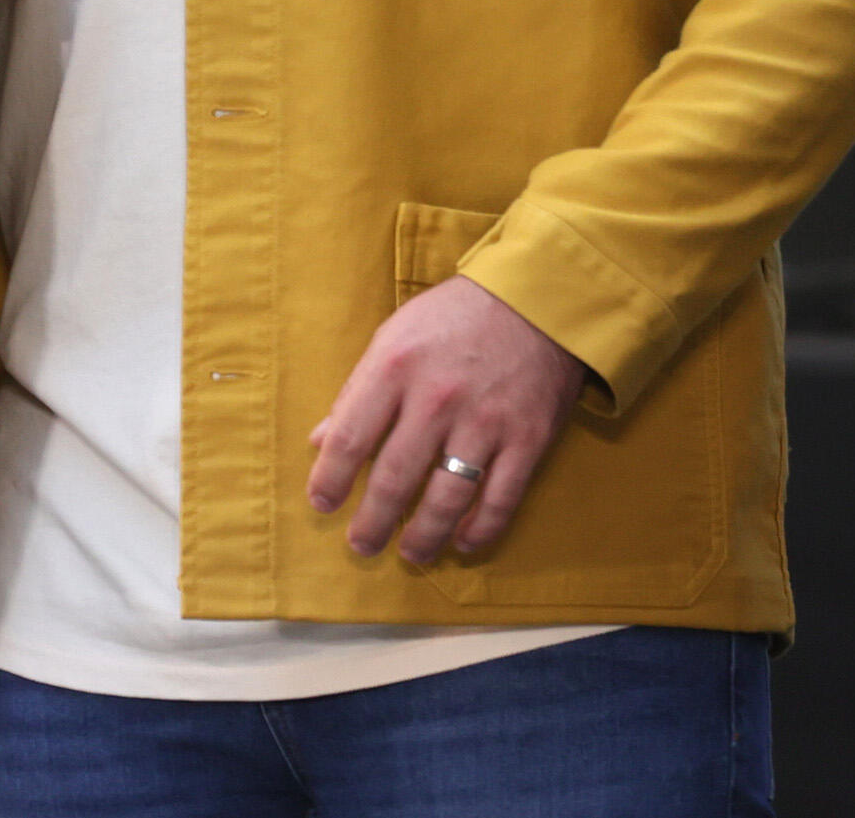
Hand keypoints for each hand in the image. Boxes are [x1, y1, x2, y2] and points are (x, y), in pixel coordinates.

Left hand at [307, 276, 588, 566]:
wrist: (534, 300)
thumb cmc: (451, 319)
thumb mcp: (392, 338)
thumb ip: (357, 391)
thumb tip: (320, 441)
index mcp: (394, 368)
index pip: (349, 436)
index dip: (331, 479)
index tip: (322, 504)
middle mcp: (436, 398)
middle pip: (396, 477)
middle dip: (373, 520)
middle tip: (360, 546)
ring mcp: (485, 422)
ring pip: (447, 497)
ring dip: (424, 535)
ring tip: (410, 553)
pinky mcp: (528, 439)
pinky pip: (500, 498)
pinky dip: (480, 529)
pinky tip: (462, 543)